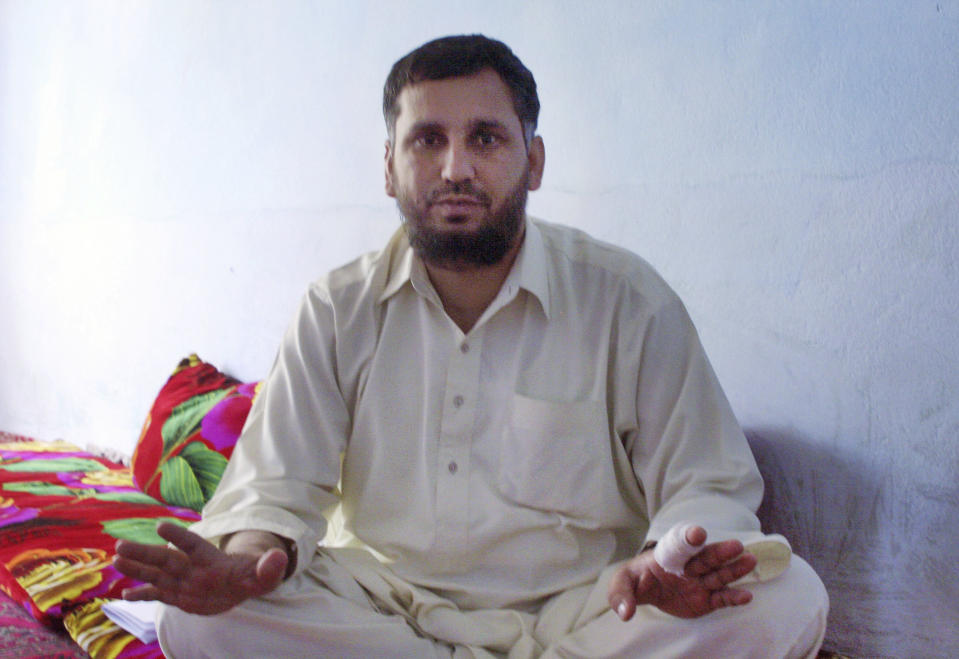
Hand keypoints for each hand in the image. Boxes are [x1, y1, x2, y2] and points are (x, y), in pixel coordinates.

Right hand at [113, 522, 288, 614]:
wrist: (240, 587)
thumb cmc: (251, 576)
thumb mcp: (264, 575)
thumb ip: (269, 568)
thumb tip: (278, 557)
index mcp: (211, 558)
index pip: (193, 544)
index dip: (179, 535)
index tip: (161, 526)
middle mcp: (192, 567)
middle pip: (166, 558)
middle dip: (144, 553)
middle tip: (120, 546)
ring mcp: (183, 581)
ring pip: (156, 574)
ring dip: (136, 568)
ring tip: (116, 561)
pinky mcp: (178, 596)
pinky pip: (157, 594)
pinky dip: (141, 594)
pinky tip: (122, 594)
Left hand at [607, 526, 756, 619]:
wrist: (647, 590)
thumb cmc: (636, 580)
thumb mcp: (622, 583)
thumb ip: (621, 595)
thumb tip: (624, 613)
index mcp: (668, 555)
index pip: (679, 544)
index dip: (688, 537)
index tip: (698, 534)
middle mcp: (688, 566)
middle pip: (706, 557)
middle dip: (720, 552)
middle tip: (737, 546)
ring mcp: (700, 582)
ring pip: (719, 575)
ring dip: (734, 569)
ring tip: (750, 561)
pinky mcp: (707, 599)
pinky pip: (722, 598)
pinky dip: (734, 597)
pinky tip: (747, 596)